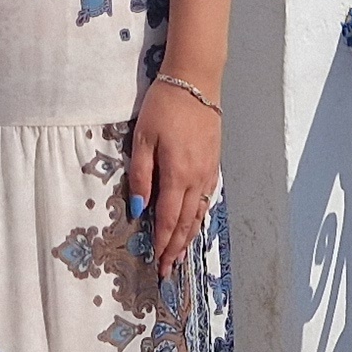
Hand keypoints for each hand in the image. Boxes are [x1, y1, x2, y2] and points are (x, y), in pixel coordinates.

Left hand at [129, 71, 221, 277]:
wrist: (196, 81)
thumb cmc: (164, 106)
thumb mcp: (143, 137)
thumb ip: (141, 175)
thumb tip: (138, 208)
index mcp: (178, 174)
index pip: (168, 219)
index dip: (162, 243)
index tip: (157, 263)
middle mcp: (197, 179)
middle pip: (186, 222)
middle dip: (175, 248)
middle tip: (167, 270)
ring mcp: (209, 172)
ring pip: (199, 213)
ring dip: (189, 237)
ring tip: (180, 256)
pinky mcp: (214, 163)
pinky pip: (207, 199)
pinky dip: (199, 217)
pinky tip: (194, 223)